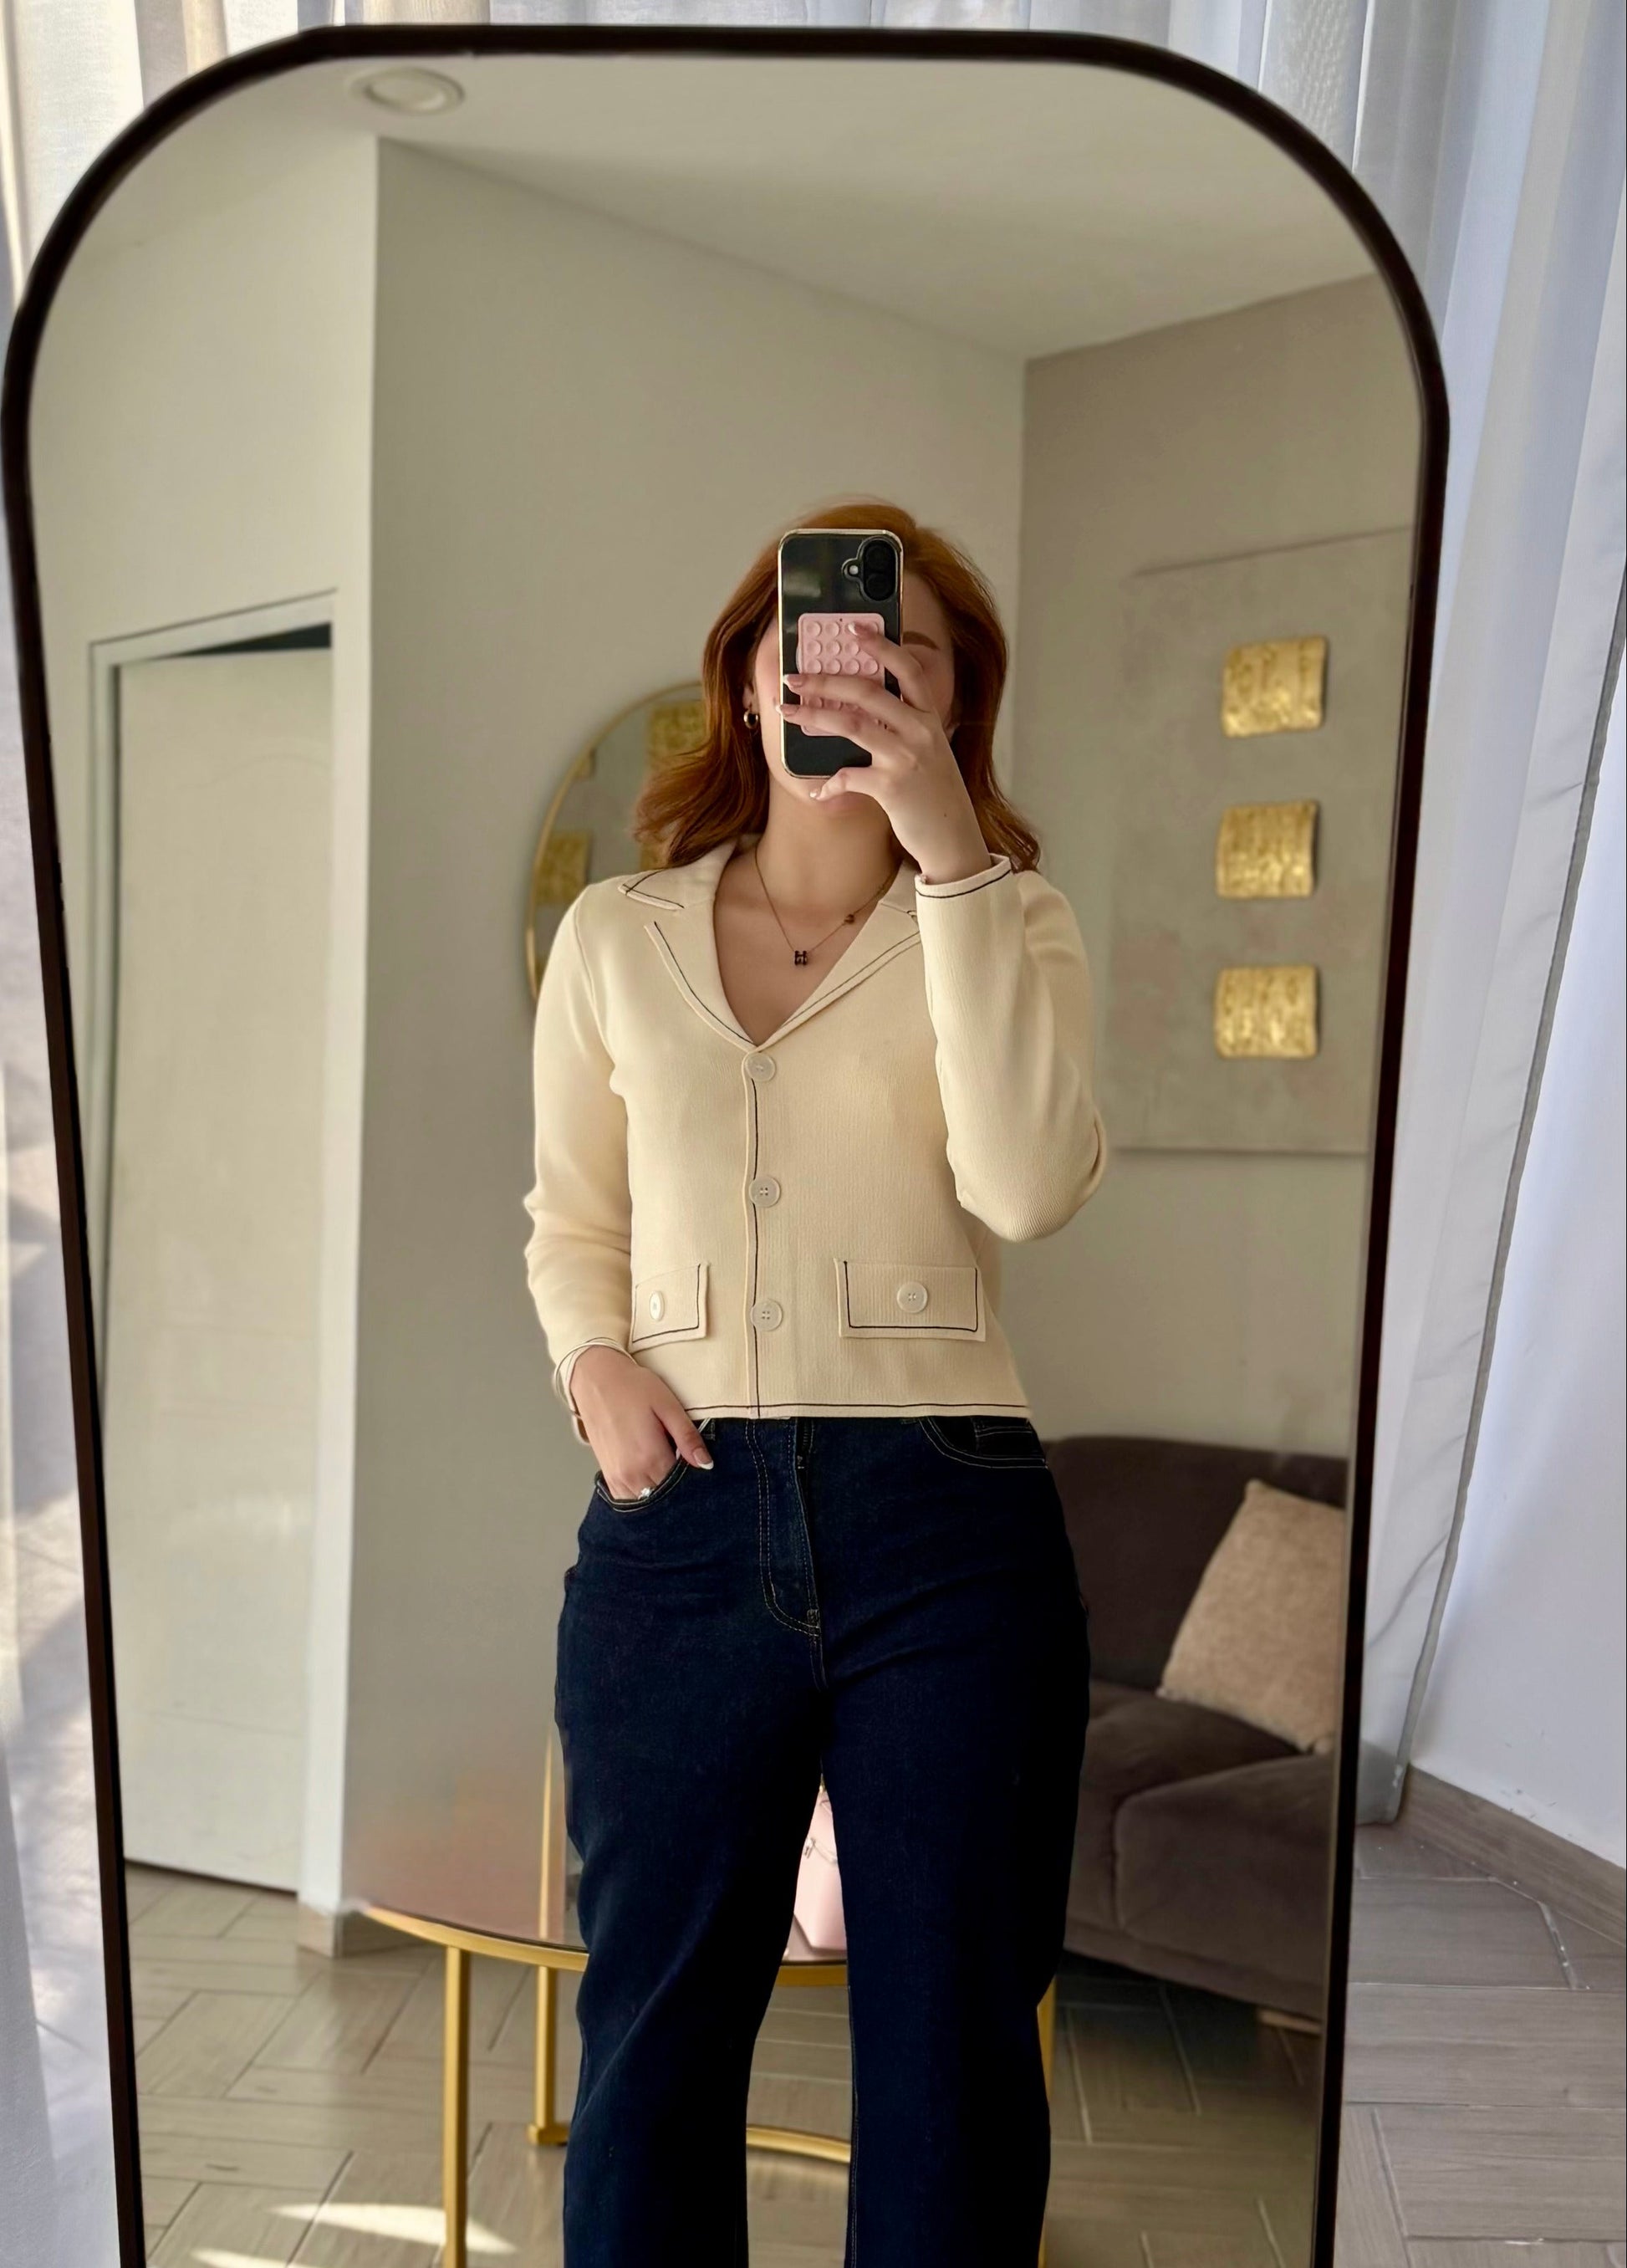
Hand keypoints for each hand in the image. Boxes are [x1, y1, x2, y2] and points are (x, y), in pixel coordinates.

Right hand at [569, 1346, 712, 1498]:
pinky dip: (642, 1494)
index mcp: (650, 1457)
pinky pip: (628, 1498)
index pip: (681, 1485)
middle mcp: (632, 1474)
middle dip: (678, 1488)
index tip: (701, 1468)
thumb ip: (687, 1437)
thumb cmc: (633, 1389)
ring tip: (669, 1470)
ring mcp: (617, 1477)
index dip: (694, 1479)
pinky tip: (651, 1479)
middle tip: (686, 1468)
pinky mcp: (608, 1475)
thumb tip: (706, 1464)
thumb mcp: (668, 1406)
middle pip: (664, 1496)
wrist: (596, 1382)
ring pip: (647, 1500)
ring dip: (660, 1492)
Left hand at [780, 625, 993, 884]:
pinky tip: (819, 791)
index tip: (853, 630)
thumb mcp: (930, 752)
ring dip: (813, 715)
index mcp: (929, 718)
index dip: (879, 645)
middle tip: (795, 677)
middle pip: (867, 691)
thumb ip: (905, 728)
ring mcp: (906, 758)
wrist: (954, 840)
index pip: (907, 669)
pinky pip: (848, 776)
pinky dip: (829, 783)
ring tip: (788, 711)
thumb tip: (863, 710)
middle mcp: (920, 732)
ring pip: (852, 724)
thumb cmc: (936, 796)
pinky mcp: (892, 788)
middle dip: (825, 680)